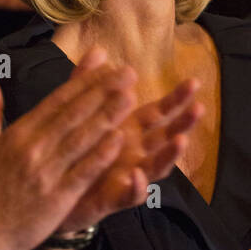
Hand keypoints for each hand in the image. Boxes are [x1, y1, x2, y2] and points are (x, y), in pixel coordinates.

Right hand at [0, 52, 141, 249]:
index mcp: (18, 133)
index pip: (56, 101)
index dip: (84, 82)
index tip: (106, 66)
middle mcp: (33, 148)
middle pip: (73, 114)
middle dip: (103, 91)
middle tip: (129, 73)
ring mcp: (45, 173)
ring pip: (81, 139)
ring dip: (107, 116)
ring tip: (129, 98)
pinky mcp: (55, 198)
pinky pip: (82, 172)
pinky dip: (100, 155)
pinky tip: (119, 140)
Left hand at [63, 79, 203, 228]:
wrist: (51, 191)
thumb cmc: (74, 150)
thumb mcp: (78, 112)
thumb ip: (89, 84)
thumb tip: (100, 51)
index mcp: (130, 130)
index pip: (160, 112)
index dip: (177, 99)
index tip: (194, 82)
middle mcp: (135, 153)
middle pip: (167, 137)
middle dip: (184, 123)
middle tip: (199, 107)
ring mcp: (128, 175)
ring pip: (156, 166)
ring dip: (169, 155)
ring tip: (180, 140)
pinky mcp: (114, 198)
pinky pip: (130, 194)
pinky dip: (137, 186)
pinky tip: (137, 175)